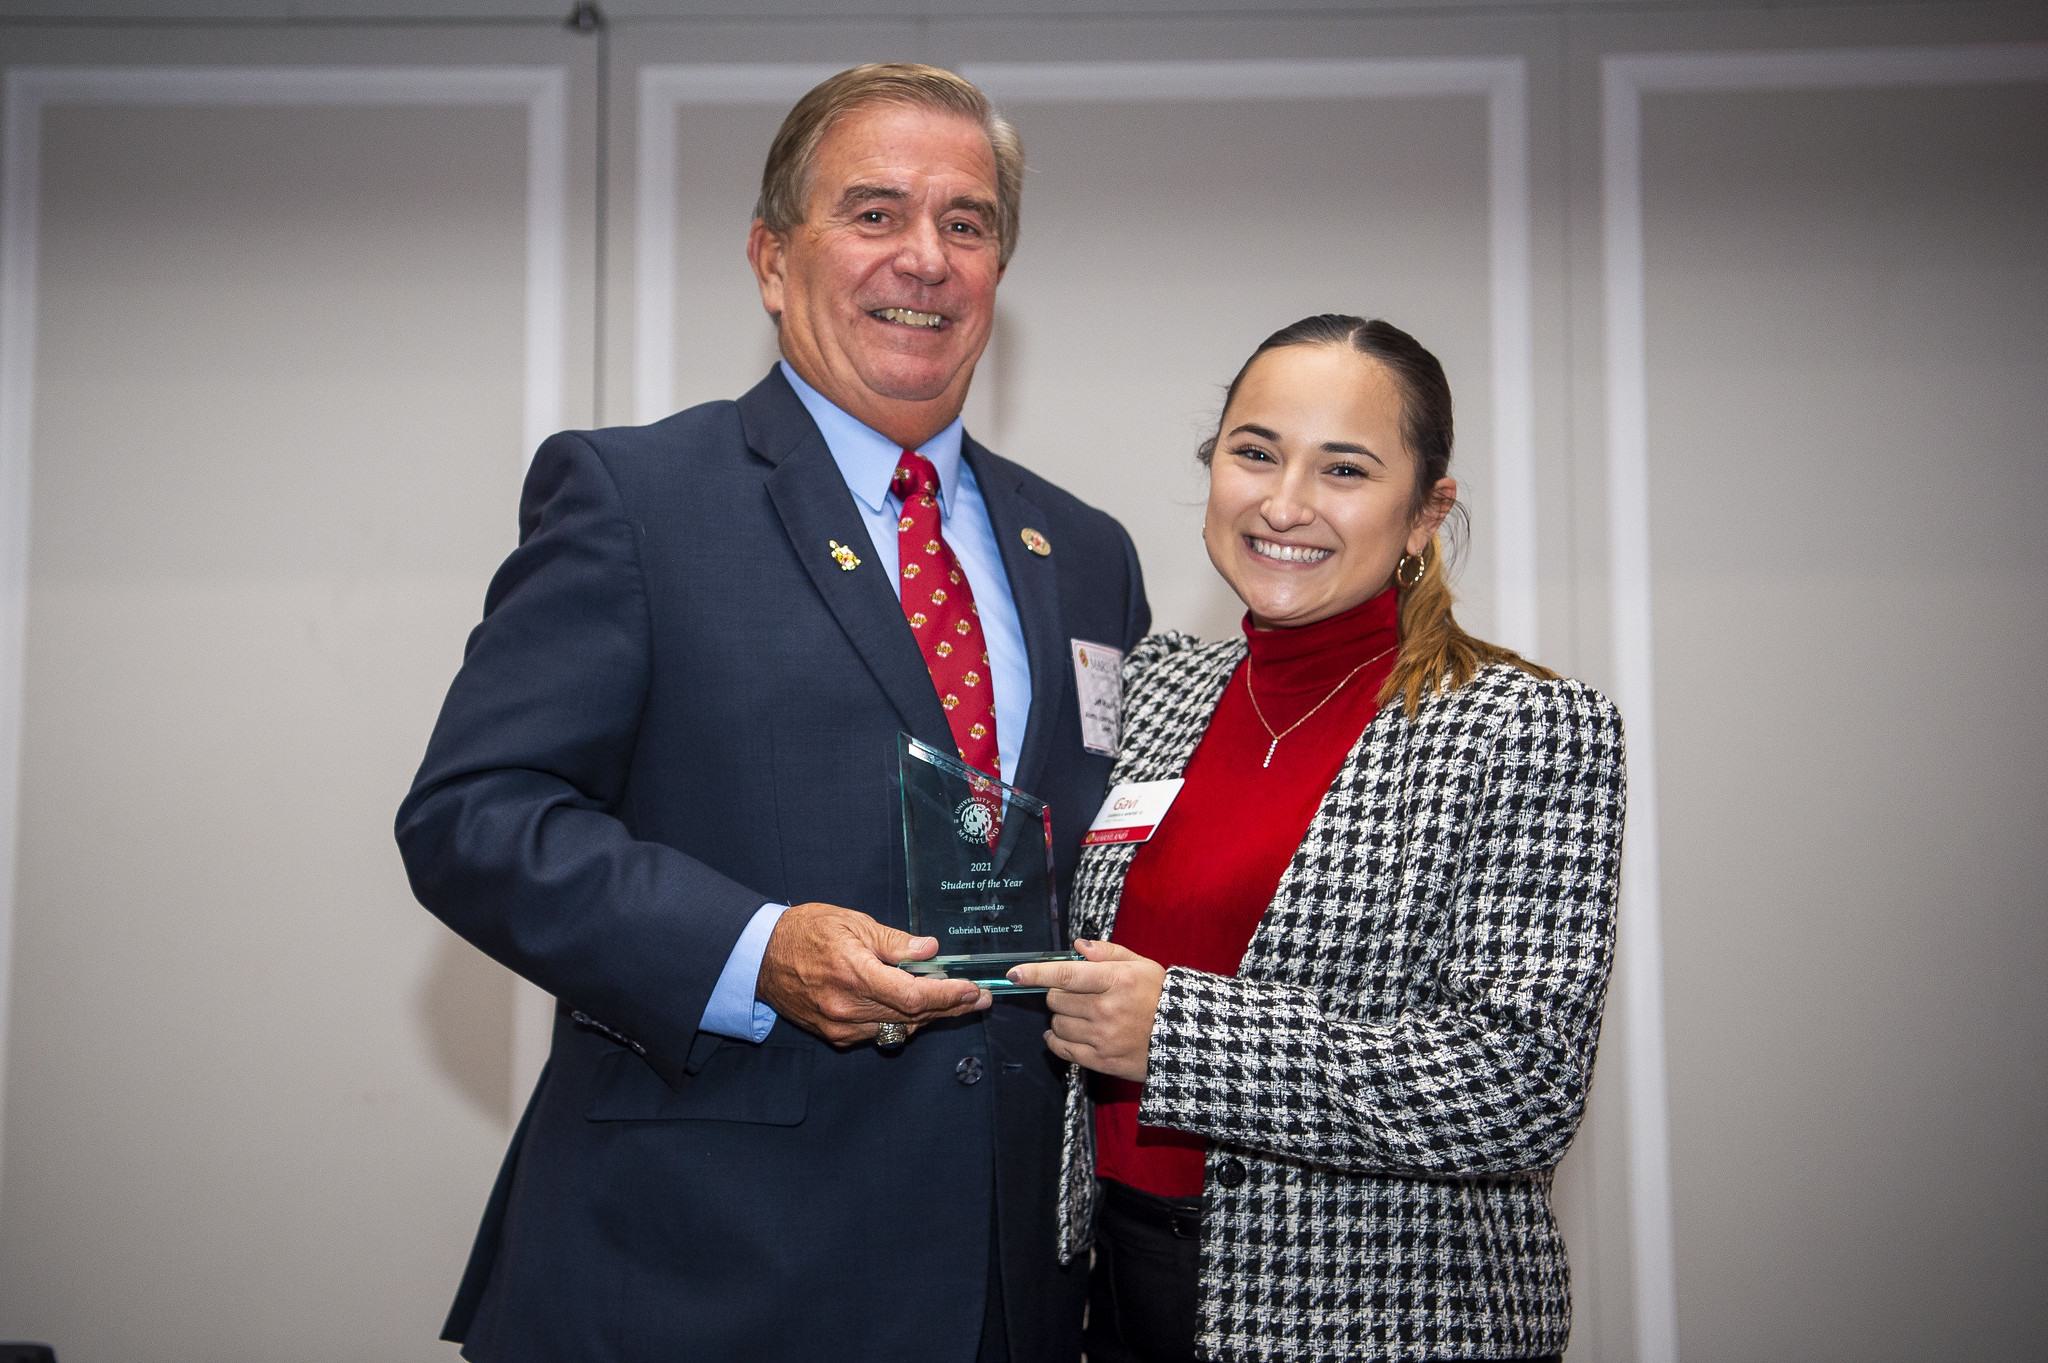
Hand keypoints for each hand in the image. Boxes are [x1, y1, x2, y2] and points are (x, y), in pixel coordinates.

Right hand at [758, 902, 990, 1046]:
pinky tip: (919, 1008)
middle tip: (979, 998)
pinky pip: (880, 1032)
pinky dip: (903, 1021)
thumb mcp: (852, 923)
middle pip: (913, 1015)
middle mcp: (847, 1007)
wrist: (760, 957)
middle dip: (951, 1007)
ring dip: (931, 1016)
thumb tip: (929, 951)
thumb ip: (893, 942)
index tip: (972, 990)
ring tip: (957, 1002)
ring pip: (900, 1027)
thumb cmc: (805, 932)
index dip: (948, 996)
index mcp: (853, 974)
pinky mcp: (835, 1035)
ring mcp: (840, 1026)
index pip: (913, 995)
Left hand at [1007, 939, 1164, 1081]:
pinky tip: (1062, 1034)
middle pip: (1056, 999)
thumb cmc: (1161, 996)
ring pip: (1057, 1024)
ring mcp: (1102, 1037)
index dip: (1036, 973)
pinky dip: (1056, 1040)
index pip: (1066, 975)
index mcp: (1116, 980)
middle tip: (1076, 994)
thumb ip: (1108, 952)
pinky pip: (1063, 1049)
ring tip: (1078, 1014)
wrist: (1184, 1039)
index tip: (1014, 973)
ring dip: (1060, 1017)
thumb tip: (1077, 948)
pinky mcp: (1101, 1060)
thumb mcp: (1142, 965)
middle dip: (1058, 994)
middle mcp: (1106, 1009)